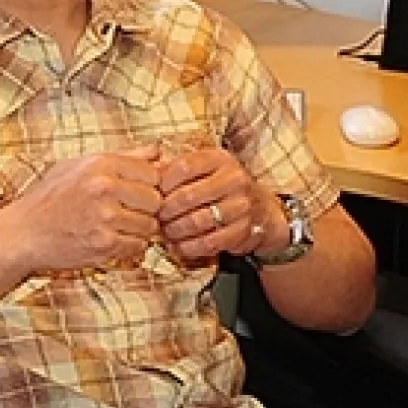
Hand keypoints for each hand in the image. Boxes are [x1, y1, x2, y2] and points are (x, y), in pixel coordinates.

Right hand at [0, 147, 163, 272]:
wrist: (22, 234)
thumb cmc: (48, 199)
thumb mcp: (79, 167)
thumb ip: (121, 157)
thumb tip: (157, 151)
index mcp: (100, 164)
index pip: (152, 172)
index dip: (146, 185)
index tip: (132, 194)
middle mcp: (103, 187)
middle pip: (155, 200)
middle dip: (145, 209)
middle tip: (125, 213)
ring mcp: (105, 217)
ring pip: (149, 226)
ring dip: (138, 230)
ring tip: (115, 227)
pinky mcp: (104, 244)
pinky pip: (138, 246)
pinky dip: (129, 247)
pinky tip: (110, 240)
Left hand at [155, 148, 282, 260]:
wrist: (263, 209)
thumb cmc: (221, 187)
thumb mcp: (203, 169)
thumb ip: (174, 168)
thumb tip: (145, 173)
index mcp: (219, 159)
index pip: (184, 166)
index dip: (163, 182)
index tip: (153, 194)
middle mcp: (234, 179)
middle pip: (187, 196)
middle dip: (165, 212)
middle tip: (155, 219)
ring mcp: (241, 205)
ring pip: (197, 222)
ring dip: (175, 231)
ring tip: (165, 233)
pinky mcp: (244, 230)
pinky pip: (209, 243)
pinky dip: (189, 247)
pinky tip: (178, 246)